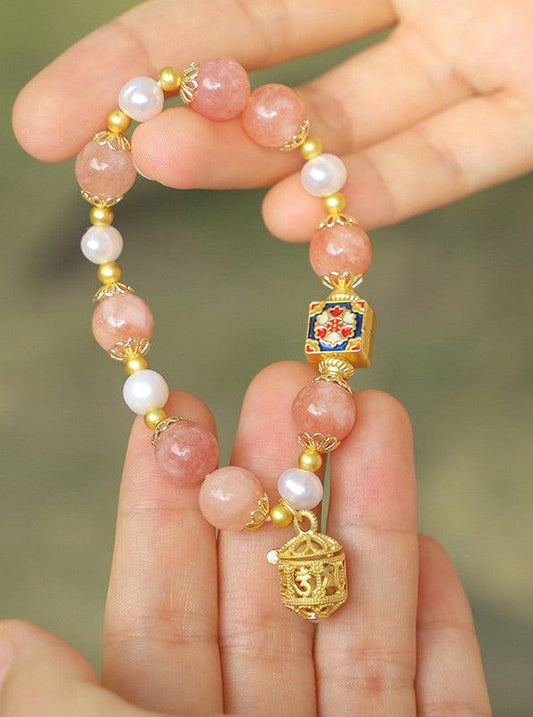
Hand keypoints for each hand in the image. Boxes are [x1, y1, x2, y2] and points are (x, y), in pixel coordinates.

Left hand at [0, 363, 489, 715]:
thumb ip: (61, 712)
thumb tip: (7, 636)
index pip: (165, 601)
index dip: (169, 500)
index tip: (175, 411)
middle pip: (270, 586)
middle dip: (283, 479)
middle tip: (289, 381)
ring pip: (357, 620)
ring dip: (371, 520)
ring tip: (374, 418)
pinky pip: (437, 691)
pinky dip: (437, 624)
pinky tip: (427, 546)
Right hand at [12, 0, 532, 238]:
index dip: (133, 56)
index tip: (49, 122)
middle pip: (266, 50)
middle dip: (172, 109)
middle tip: (95, 164)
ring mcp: (478, 41)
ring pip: (348, 112)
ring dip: (263, 157)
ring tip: (178, 180)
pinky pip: (444, 152)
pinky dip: (374, 189)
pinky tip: (302, 221)